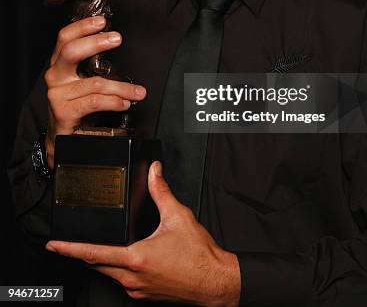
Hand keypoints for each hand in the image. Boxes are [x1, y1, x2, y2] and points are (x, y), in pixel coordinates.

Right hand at [44, 16, 146, 167]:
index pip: (65, 38)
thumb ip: (94, 64)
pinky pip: (95, 102)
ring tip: (138, 92)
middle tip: (117, 39)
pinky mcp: (64, 112)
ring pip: (94, 83)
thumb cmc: (79, 105)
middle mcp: (55, 77)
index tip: (102, 21)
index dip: (82, 27)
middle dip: (96, 42)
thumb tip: (116, 43)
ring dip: (122, 87)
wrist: (65, 139)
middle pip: (71, 51)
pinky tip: (124, 103)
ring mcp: (58, 95)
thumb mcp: (85, 80)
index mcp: (60, 65)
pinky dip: (114, 101)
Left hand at [46, 162, 240, 305]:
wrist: (215, 282)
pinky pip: (123, 281)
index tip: (53, 244)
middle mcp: (132, 277)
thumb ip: (162, 191)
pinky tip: (123, 258)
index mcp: (136, 258)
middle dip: (80, 254)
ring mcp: (137, 289)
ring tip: (93, 247)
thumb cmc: (199, 256)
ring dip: (99, 261)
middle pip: (96, 265)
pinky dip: (116, 268)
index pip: (94, 252)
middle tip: (65, 245)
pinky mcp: (145, 294)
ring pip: (109, 274)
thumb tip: (154, 171)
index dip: (70, 248)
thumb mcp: (179, 217)